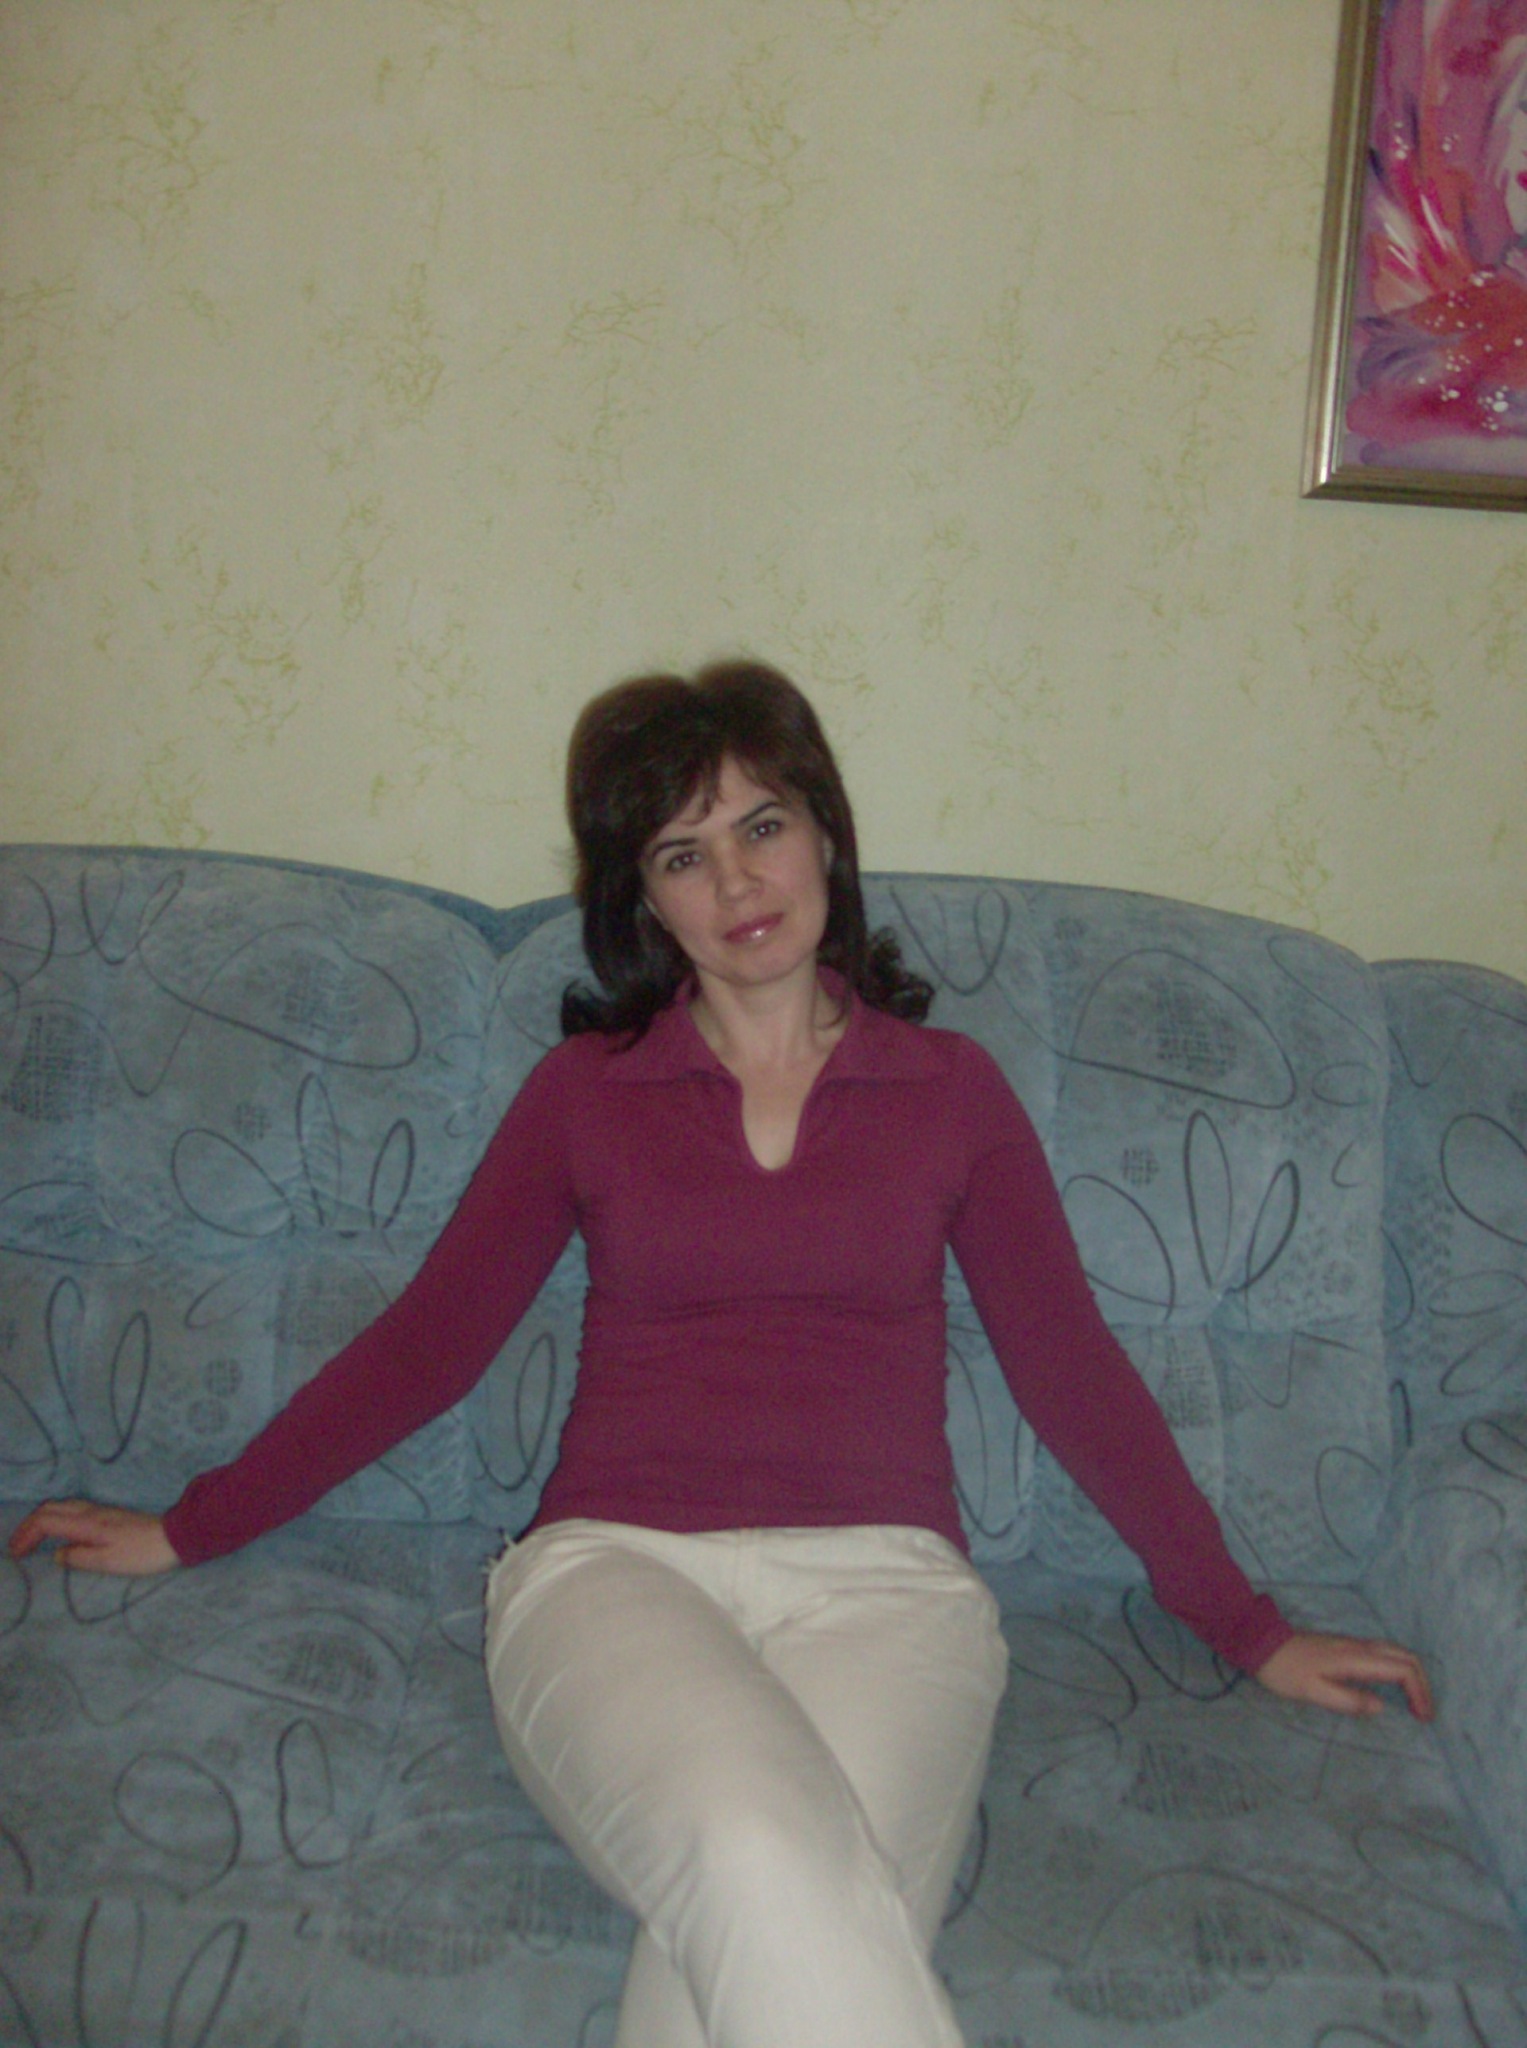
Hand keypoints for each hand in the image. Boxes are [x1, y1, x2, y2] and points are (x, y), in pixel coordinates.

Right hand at [7, 1500, 178, 1576]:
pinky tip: (58, 1531)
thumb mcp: (107, 1562)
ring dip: (42, 1519)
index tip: (15, 1554)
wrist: (175, 1537)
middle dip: (29, 1525)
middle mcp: (90, 1512)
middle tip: (17, 1547)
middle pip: (50, 1509)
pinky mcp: (109, 1514)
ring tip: (32, 1539)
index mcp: (86, 1523)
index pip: (46, 1521)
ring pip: (62, 1506)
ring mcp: (100, 1510)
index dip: (26, 1535)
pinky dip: (56, 1518)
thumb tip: (57, 1555)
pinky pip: (72, 1509)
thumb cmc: (142, 1553)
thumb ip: (79, 1558)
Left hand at [1254, 1629, 1433, 1720]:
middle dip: (1423, 1683)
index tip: (1422, 1717)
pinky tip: (1394, 1687)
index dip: (1419, 1692)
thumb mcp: (1314, 1692)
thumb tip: (1381, 1707)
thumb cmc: (1286, 1671)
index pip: (1402, 1670)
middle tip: (1425, 1712)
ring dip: (1412, 1674)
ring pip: (1396, 1652)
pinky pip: (1384, 1653)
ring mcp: (1354, 1644)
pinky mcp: (1347, 1646)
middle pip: (1405, 1657)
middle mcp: (1360, 1647)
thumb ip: (1349, 1700)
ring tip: (1415, 1702)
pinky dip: (1399, 1669)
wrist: (1262, 1644)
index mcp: (1356, 1658)